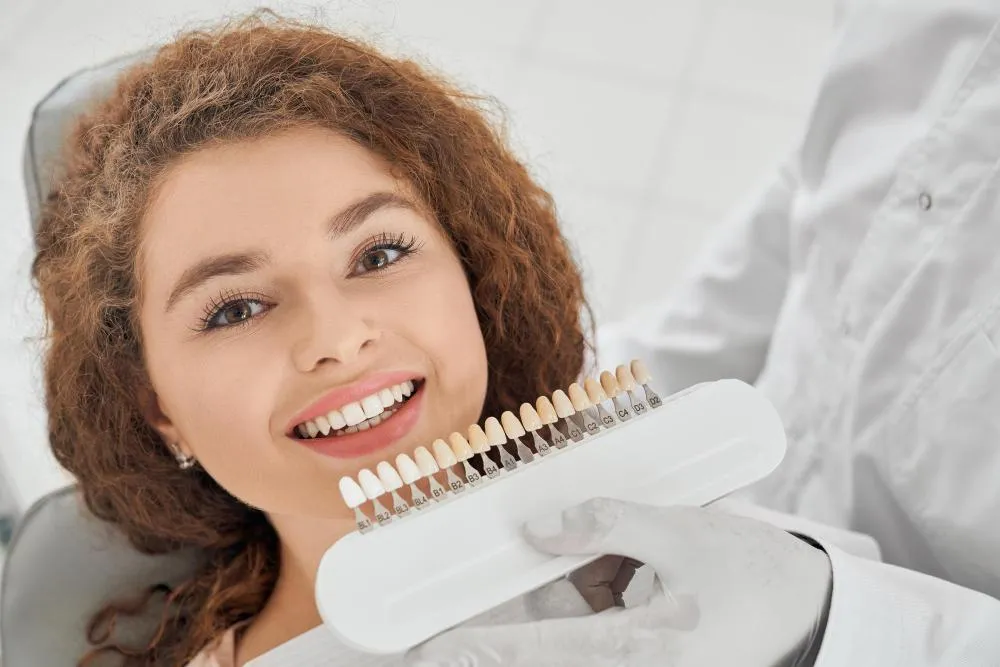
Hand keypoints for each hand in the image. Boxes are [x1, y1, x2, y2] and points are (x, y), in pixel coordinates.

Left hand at [405, 498, 831, 666]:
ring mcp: (641, 657)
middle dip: (522, 602)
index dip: (484, 649)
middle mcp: (634, 663)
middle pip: (553, 634)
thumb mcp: (686, 534)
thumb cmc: (761, 576)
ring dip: (569, 578)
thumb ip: (608, 524)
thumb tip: (541, 527)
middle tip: (482, 585)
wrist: (818, 610)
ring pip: (575, 619)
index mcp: (643, 649)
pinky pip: (599, 613)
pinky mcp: (647, 645)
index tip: (432, 651)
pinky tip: (603, 548)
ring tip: (585, 545)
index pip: (543, 651)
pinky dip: (596, 577)